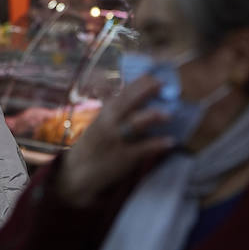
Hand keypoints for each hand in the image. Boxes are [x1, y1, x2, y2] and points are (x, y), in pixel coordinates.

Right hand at [56, 77, 173, 207]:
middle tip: (163, 85)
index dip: (138, 84)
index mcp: (104, 113)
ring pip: (134, 124)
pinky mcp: (123, 157)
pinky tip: (170, 141)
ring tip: (168, 114)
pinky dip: (157, 144)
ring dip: (151, 116)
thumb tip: (108, 84)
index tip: (153, 76)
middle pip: (128, 103)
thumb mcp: (97, 122)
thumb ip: (108, 105)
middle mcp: (109, 123)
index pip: (122, 93)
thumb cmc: (91, 146)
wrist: (78, 173)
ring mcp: (116, 140)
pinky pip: (142, 149)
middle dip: (145, 92)